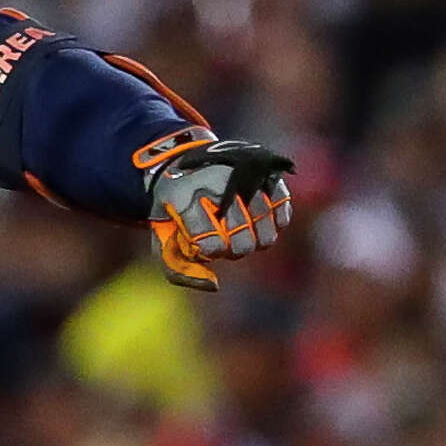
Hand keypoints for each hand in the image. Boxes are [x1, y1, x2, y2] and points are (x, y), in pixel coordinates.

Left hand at [142, 128, 293, 290]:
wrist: (184, 159)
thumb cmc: (174, 206)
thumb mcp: (162, 234)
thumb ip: (178, 268)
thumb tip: (214, 286)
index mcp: (182, 196)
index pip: (209, 245)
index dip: (209, 252)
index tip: (202, 243)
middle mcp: (215, 183)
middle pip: (243, 244)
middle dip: (233, 250)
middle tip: (224, 238)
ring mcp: (245, 177)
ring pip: (266, 235)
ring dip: (254, 240)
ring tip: (240, 229)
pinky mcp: (266, 173)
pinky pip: (283, 212)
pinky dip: (274, 223)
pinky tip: (256, 219)